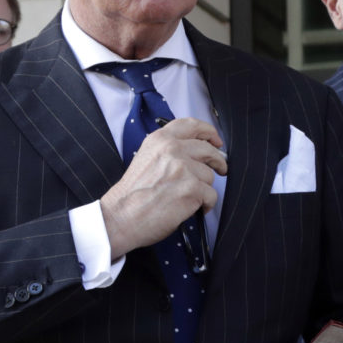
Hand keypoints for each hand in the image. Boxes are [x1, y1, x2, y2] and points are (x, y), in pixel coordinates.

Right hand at [101, 118, 226, 257]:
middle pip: (209, 150)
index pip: (193, 125)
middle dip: (217, 161)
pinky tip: (194, 208)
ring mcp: (183, 168)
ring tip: (188, 197)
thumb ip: (168, 150)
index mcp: (160, 140)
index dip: (209, 132)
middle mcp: (172, 149)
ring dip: (204, 188)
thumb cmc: (132, 193)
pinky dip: (206, 205)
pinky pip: (212, 195)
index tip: (216, 141)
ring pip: (210, 175)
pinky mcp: (192, 188)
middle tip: (221, 169)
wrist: (122, 216)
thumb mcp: (146, 158)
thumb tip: (196, 151)